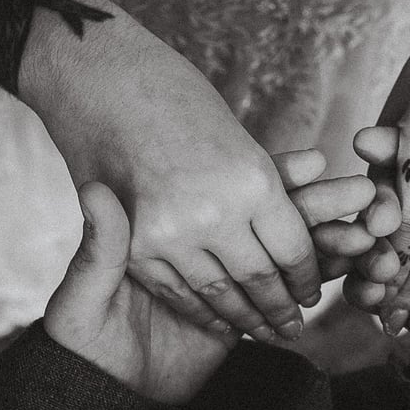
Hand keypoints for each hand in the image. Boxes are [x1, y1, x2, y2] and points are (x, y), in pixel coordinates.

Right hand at [23, 1, 323, 343]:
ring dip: (246, 319)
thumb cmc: (178, 97)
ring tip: (264, 332)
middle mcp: (214, 213)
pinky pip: (178, 292)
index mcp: (252, 180)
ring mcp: (169, 234)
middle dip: (282, 308)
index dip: (307, 277)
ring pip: (220, 295)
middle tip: (295, 326)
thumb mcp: (238, 138)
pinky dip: (203, 312)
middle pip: (261, 279)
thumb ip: (267, 192)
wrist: (97, 76)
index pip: (293, 250)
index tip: (312, 292)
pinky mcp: (132, 246)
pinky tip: (220, 322)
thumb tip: (307, 231)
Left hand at [44, 152, 375, 403]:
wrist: (112, 400)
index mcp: (172, 236)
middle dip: (320, 209)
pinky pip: (292, 288)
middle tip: (363, 192)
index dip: (276, 182)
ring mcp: (233, 275)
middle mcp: (208, 248)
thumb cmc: (90, 345)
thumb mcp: (85, 302)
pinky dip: (323, 276)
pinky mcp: (252, 310)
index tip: (316, 163)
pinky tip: (359, 260)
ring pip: (291, 251)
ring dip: (331, 240)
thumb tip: (94, 192)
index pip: (229, 200)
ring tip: (371, 226)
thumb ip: (101, 251)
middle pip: (271, 222)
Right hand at [348, 104, 409, 399]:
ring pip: (381, 249)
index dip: (402, 152)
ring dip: (362, 249)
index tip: (370, 140)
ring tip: (358, 254)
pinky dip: (365, 293)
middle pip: (400, 207)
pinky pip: (381, 296)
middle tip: (363, 208)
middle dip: (373, 205)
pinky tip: (363, 294)